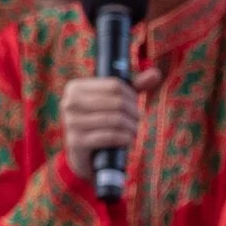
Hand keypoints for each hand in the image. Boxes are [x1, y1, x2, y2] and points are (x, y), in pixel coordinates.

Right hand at [60, 68, 159, 185]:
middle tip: (136, 118)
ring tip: (133, 129)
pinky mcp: (76, 142)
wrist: (84, 152)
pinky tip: (128, 139)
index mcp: (76, 87)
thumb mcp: (116, 99)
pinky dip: (125, 138)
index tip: (133, 102)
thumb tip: (156, 73)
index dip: (131, 95)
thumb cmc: (101, 118)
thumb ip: (135, 85)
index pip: (115, 85)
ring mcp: (71, 123)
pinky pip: (110, 136)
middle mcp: (69, 103)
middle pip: (117, 102)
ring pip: (116, 119)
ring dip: (131, 126)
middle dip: (133, 111)